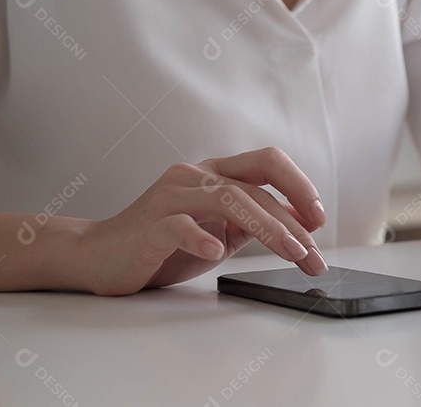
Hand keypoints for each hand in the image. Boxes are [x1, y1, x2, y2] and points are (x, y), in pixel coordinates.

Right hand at [81, 147, 327, 295]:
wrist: (100, 257)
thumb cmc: (165, 245)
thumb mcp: (221, 230)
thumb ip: (255, 222)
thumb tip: (303, 224)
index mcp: (215, 173)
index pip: (267, 162)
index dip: (299, 185)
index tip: (319, 219)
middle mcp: (195, 176)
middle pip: (255, 188)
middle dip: (292, 223)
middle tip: (313, 255)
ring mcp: (171, 196)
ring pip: (228, 200)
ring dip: (267, 228)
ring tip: (291, 253)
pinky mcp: (150, 224)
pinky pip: (179, 225)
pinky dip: (201, 237)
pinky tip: (215, 252)